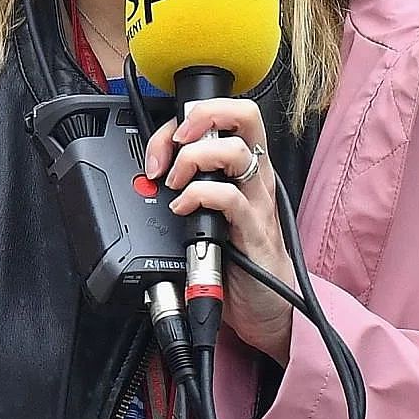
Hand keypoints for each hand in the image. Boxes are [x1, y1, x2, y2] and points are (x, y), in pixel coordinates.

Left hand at [142, 97, 296, 361]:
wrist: (268, 304)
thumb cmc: (238, 256)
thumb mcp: (211, 211)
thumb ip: (190, 186)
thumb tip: (150, 172)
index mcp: (245, 165)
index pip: (223, 114)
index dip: (185, 119)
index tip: (160, 146)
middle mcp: (255, 175)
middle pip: (244, 115)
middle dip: (204, 114)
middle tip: (178, 140)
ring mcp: (257, 200)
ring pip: (234, 151)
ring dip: (194, 159)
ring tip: (177, 184)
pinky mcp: (254, 230)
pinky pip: (229, 198)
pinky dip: (199, 197)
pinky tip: (184, 210)